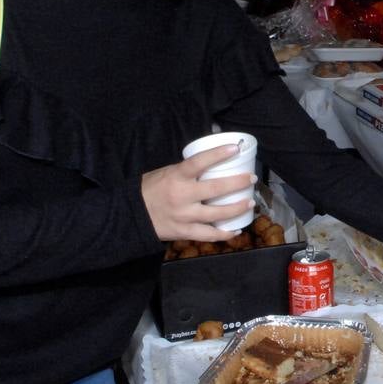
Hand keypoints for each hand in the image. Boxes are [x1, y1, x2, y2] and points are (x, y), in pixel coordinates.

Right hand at [141, 143, 255, 241]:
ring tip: (250, 203)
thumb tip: (212, 160)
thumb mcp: (166, 172)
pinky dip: (224, 234)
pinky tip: (236, 230)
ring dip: (237, 208)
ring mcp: (184, 216)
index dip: (218, 154)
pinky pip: (208, 235)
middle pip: (216, 189)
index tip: (236, 149)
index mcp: (177, 176)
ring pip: (217, 213)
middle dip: (237, 183)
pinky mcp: (184, 232)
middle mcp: (182, 195)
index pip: (199, 162)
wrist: (131, 214)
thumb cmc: (151, 189)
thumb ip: (187, 170)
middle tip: (251, 178)